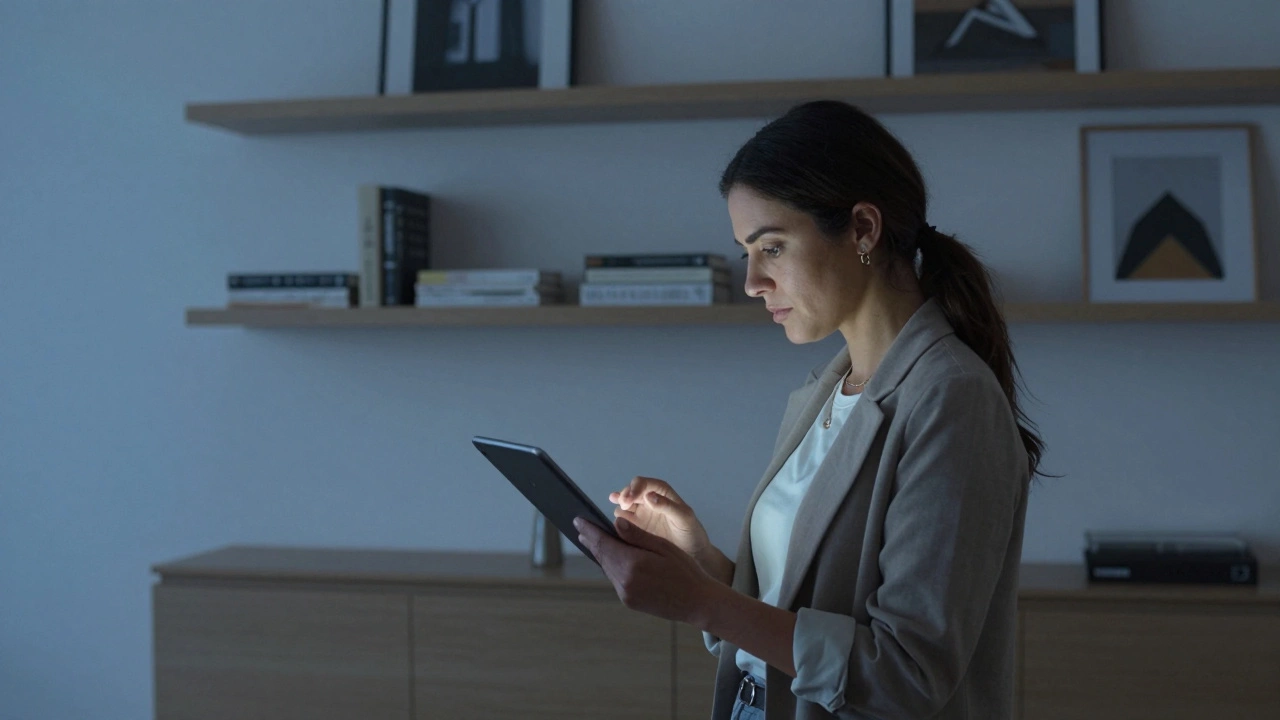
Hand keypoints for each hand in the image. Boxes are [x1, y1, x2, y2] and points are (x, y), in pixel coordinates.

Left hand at [574, 515, 719, 624]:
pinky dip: (611, 565)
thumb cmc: (685, 571)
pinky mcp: (629, 601)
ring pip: (607, 568)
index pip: (603, 543)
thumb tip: (615, 523)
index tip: (578, 520)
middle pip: (602, 557)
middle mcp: (624, 582)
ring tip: (592, 540)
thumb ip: (637, 535)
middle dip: (591, 541)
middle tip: (580, 527)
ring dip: (600, 553)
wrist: (698, 603)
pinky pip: (615, 579)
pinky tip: (611, 557)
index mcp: (633, 565)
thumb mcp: (663, 547)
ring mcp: (626, 594)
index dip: (590, 530)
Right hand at [608, 477, 711, 560]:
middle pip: (630, 492)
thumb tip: (648, 496)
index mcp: (661, 492)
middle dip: (625, 496)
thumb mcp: (683, 517)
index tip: (630, 498)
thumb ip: (667, 506)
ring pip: (623, 505)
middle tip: (624, 505)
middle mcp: (647, 501)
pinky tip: (616, 522)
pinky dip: (617, 520)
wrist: (692, 555)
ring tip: (620, 512)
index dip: (634, 487)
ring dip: (619, 506)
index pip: (643, 484)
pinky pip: (622, 522)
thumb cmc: (691, 532)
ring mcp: (640, 514)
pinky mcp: (635, 529)